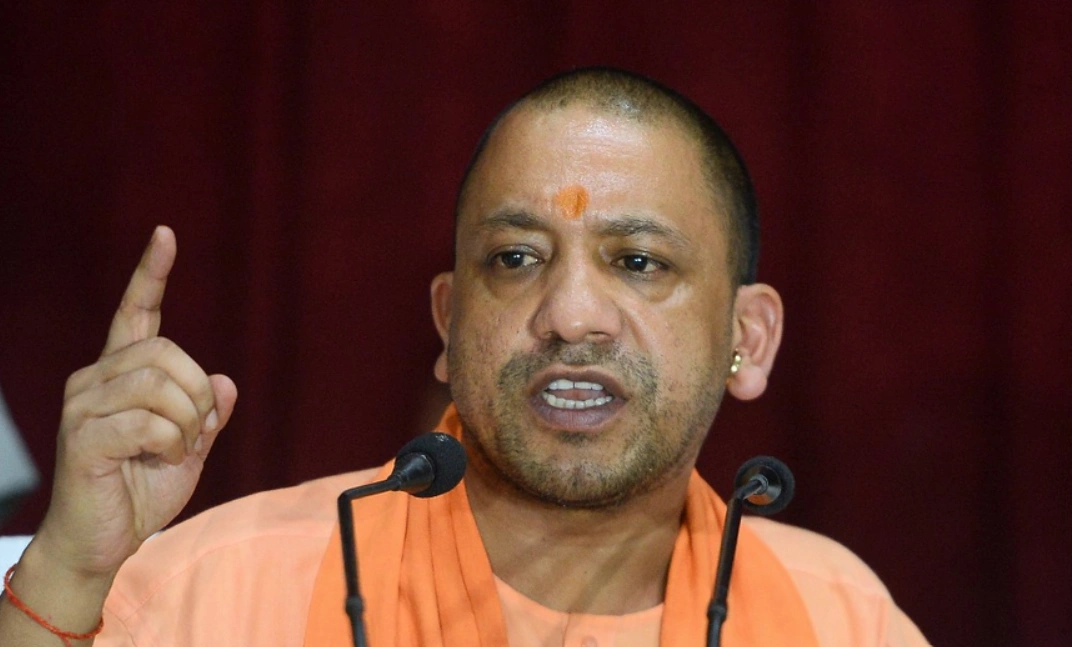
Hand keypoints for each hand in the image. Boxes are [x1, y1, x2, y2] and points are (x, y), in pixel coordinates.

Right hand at [34, 226, 237, 577]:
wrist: (105, 541)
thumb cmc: (142, 490)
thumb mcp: (190, 447)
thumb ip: (208, 414)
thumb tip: (224, 380)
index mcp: (120, 374)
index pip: (135, 312)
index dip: (151, 274)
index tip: (166, 235)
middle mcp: (95, 379)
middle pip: (166, 351)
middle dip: (199, 394)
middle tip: (196, 432)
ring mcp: (83, 405)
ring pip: (162, 384)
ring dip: (188, 423)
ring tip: (176, 449)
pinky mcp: (83, 436)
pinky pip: (150, 421)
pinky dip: (173, 443)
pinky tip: (161, 459)